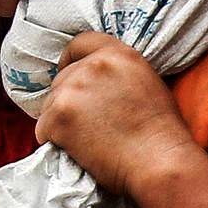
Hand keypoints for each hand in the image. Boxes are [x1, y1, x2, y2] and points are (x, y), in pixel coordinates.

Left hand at [34, 33, 197, 192]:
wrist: (160, 164)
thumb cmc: (163, 135)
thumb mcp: (148, 85)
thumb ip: (120, 74)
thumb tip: (99, 84)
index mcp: (119, 54)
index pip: (81, 43)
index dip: (71, 59)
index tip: (69, 72)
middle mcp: (93, 66)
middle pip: (63, 78)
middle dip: (69, 99)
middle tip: (87, 124)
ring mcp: (73, 91)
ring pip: (51, 104)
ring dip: (62, 121)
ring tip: (87, 141)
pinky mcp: (59, 117)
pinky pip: (44, 128)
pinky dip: (55, 140)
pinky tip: (77, 151)